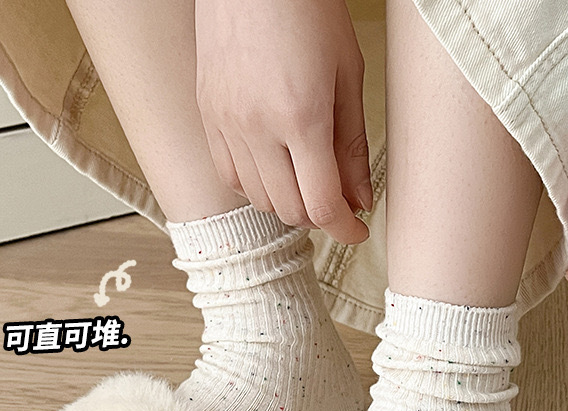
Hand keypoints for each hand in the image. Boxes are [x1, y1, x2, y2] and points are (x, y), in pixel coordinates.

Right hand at [194, 0, 370, 244]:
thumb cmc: (306, 8)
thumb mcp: (347, 74)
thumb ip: (353, 144)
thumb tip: (360, 198)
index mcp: (301, 117)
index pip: (322, 205)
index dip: (345, 229)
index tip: (357, 231)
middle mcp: (257, 128)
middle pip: (290, 210)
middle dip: (320, 216)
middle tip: (338, 199)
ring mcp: (226, 124)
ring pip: (259, 200)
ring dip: (288, 203)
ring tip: (307, 181)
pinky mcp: (207, 116)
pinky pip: (229, 176)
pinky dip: (255, 187)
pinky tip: (273, 170)